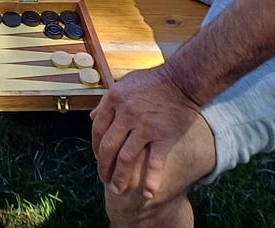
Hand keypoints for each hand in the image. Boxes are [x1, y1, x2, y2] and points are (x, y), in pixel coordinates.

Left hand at [91, 66, 204, 197]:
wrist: (182, 80)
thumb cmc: (153, 81)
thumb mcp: (124, 84)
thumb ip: (107, 101)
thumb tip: (92, 117)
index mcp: (114, 99)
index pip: (97, 130)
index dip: (95, 148)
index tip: (98, 159)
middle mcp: (126, 113)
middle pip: (108, 147)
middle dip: (104, 167)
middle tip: (104, 179)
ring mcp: (145, 126)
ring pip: (126, 159)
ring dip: (120, 178)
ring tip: (117, 190)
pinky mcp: (163, 136)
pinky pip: (154, 163)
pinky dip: (151, 181)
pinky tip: (148, 193)